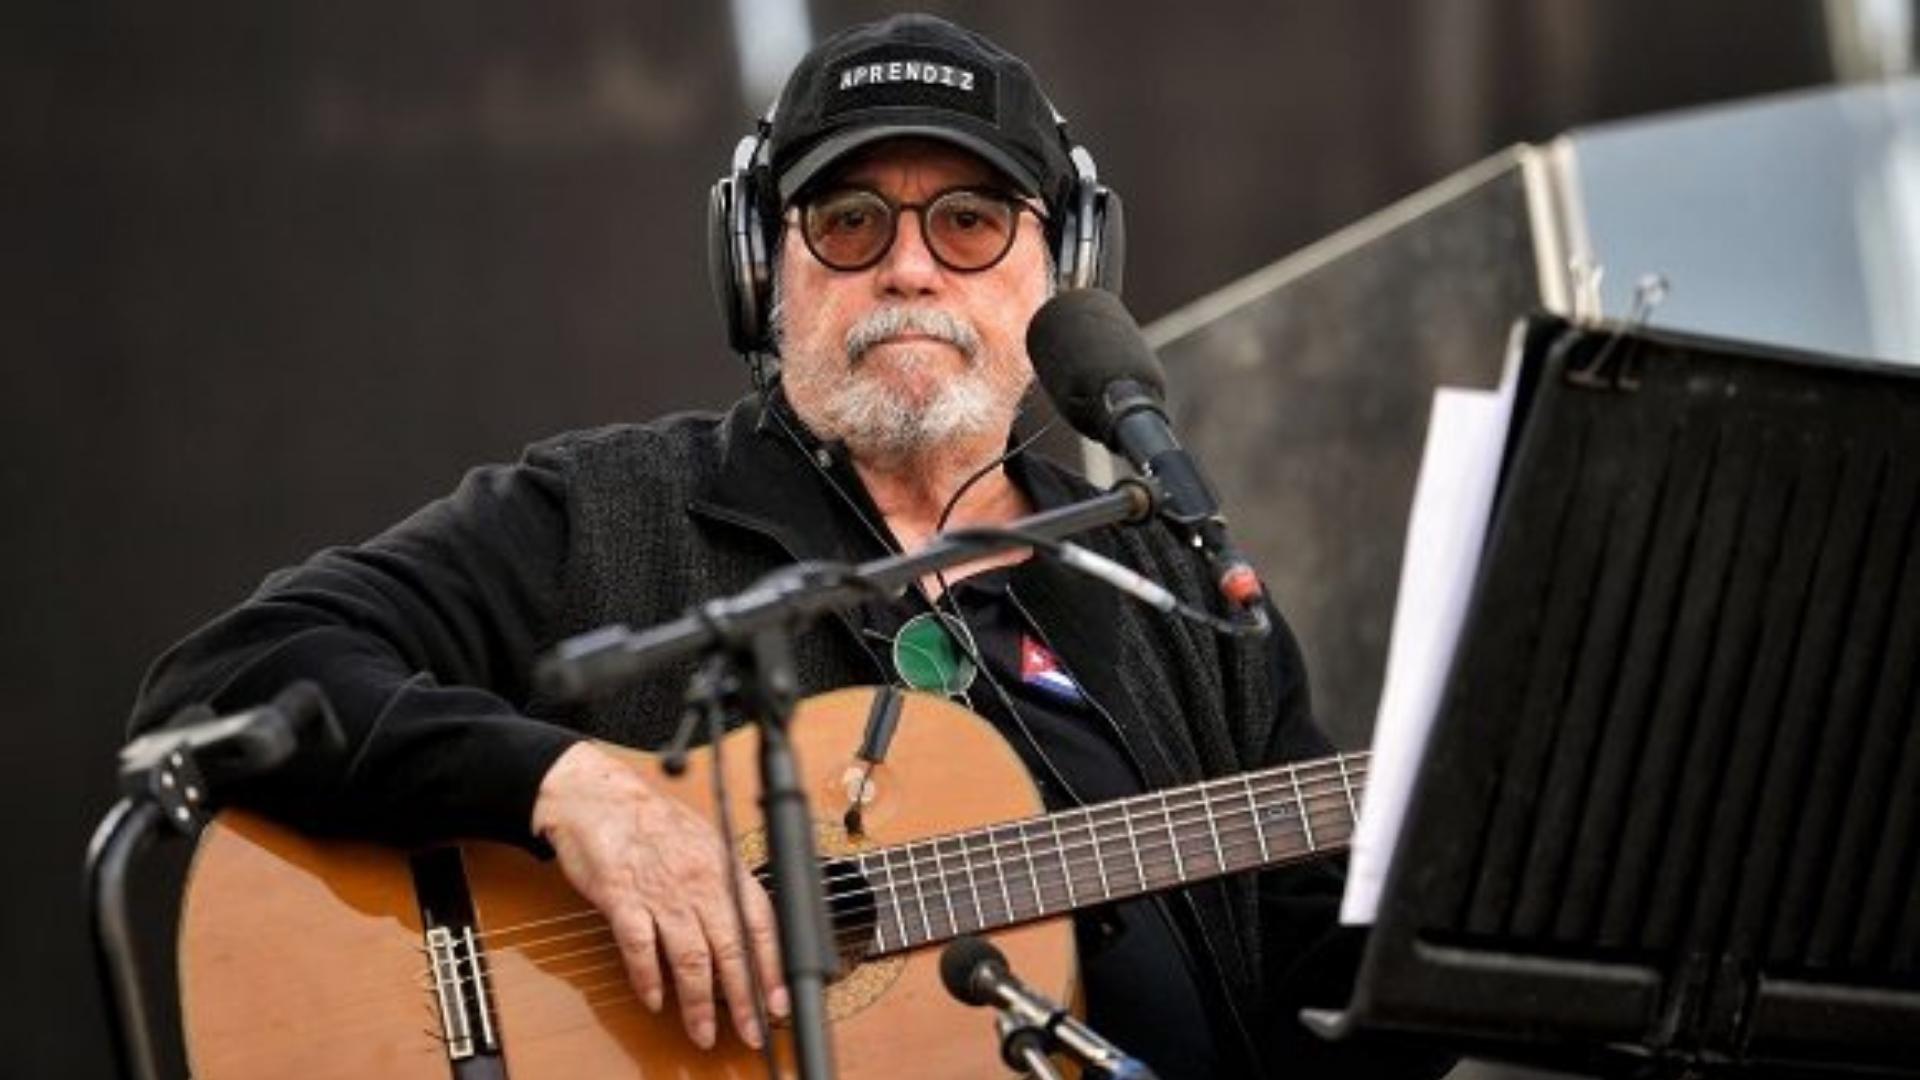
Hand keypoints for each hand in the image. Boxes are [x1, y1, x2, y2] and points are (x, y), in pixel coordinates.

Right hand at [531, 742, 788, 1048]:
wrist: (599, 795)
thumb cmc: (652, 821)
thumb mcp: (705, 844)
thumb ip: (725, 886)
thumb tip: (747, 930)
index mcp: (724, 867)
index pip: (760, 923)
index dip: (772, 966)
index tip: (779, 1001)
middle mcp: (699, 882)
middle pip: (730, 949)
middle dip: (744, 998)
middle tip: (751, 1031)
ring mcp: (661, 891)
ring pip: (689, 957)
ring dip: (698, 1002)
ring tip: (702, 1032)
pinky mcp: (622, 897)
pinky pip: (639, 948)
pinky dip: (647, 979)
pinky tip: (655, 1001)